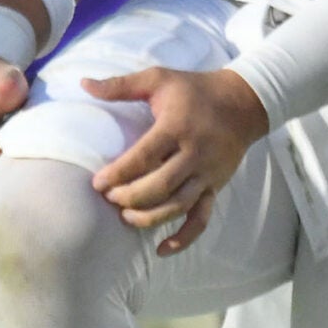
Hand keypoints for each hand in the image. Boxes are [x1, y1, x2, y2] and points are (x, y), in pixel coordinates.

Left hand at [86, 67, 266, 256]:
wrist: (243, 102)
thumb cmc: (195, 89)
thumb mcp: (158, 78)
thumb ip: (120, 84)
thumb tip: (83, 84)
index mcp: (177, 126)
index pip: (145, 156)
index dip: (119, 173)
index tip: (97, 183)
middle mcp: (194, 153)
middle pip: (160, 185)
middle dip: (130, 197)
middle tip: (109, 198)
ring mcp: (207, 174)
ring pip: (178, 205)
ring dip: (150, 218)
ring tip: (126, 218)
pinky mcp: (216, 187)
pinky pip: (202, 219)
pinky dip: (184, 238)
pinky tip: (162, 249)